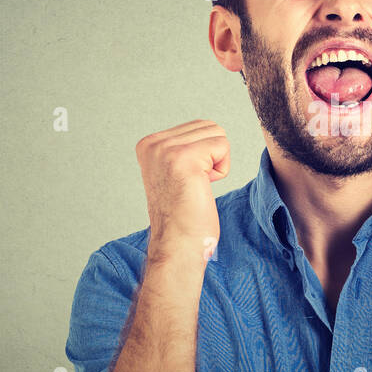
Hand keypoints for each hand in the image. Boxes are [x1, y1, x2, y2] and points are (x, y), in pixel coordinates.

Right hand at [135, 120, 229, 262]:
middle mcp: (154, 144)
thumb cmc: (183, 214)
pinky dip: (222, 169)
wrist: (177, 245)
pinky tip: (204, 187)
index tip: (186, 181)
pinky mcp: (184, 159)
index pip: (197, 126)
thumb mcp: (173, 171)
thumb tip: (209, 128)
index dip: (203, 155)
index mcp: (148, 144)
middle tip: (195, 184)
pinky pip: (222, 146)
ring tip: (198, 186)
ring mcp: (167, 150)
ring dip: (217, 163)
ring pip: (217, 134)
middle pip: (209, 126)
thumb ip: (182, 147)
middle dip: (212, 156)